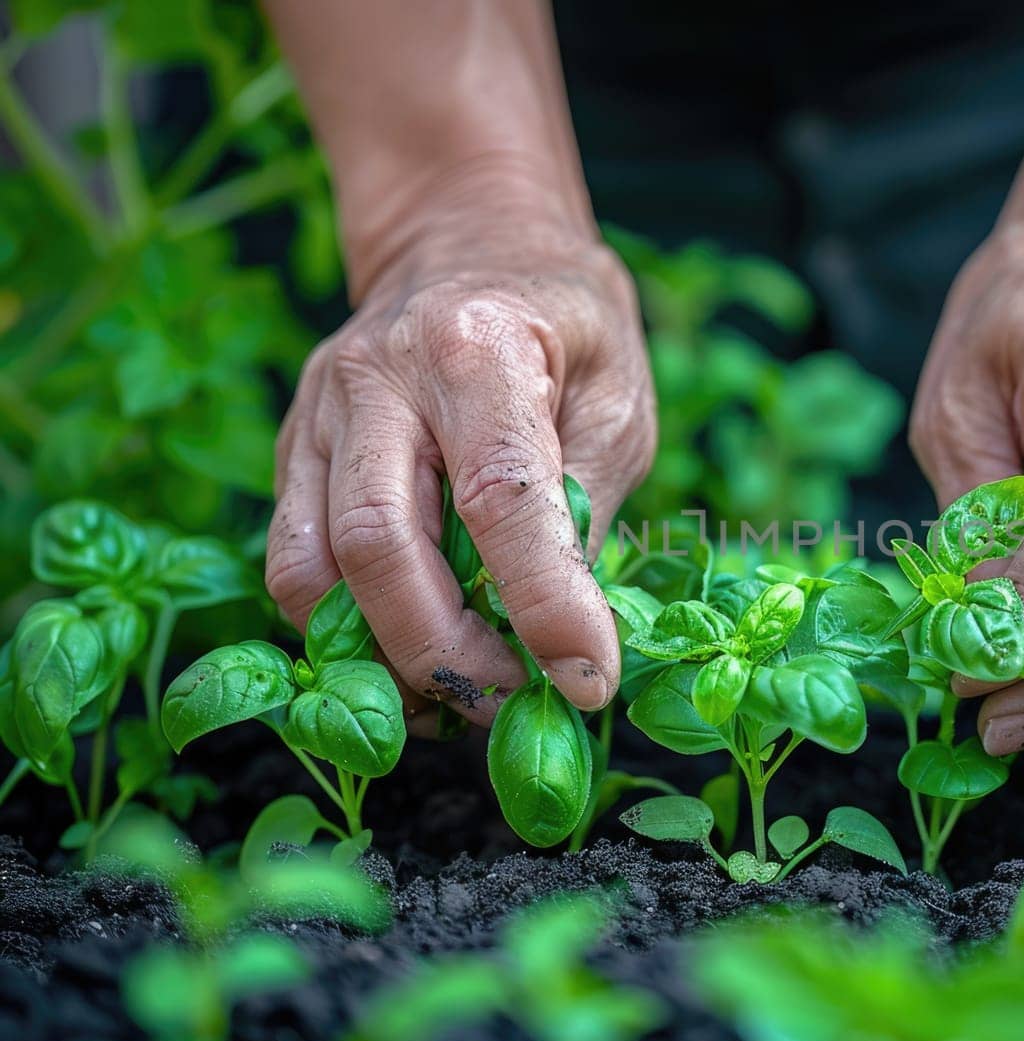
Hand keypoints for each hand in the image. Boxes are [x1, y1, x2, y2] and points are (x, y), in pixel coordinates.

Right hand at [265, 196, 654, 726]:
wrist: (470, 244)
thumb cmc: (565, 326)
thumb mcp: (618, 399)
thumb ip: (587, 504)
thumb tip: (564, 631)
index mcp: (479, 348)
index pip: (502, 497)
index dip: (544, 604)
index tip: (587, 680)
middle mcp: (379, 376)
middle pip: (381, 544)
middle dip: (447, 652)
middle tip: (509, 702)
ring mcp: (320, 412)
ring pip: (315, 567)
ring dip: (384, 657)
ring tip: (456, 695)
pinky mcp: (292, 448)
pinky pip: (293, 562)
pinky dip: (342, 629)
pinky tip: (404, 653)